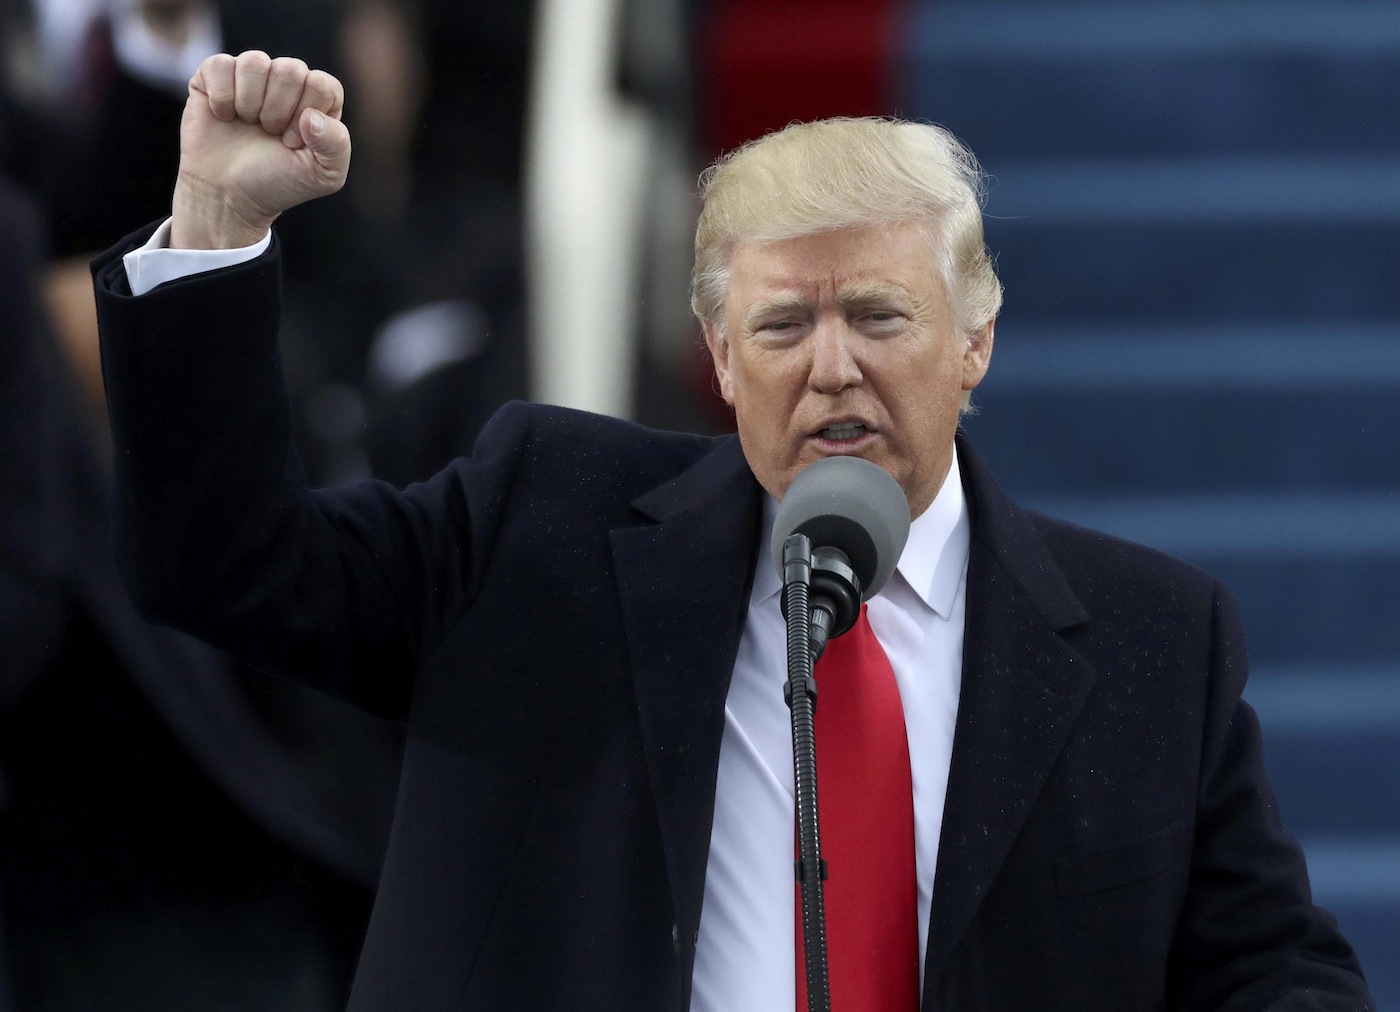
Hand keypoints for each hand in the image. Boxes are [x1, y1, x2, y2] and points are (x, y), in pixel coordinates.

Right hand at [171, 52, 350, 248]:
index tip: (292, 143)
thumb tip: (311, 116)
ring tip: (248, 124)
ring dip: (249, 103)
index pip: (321, 84)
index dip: (306, 115)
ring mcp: (252, 76)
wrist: (229, 194)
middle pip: (289, 70)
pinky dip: (222, 97)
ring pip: (254, 62)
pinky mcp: (216, 74)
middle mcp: (287, 82)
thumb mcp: (324, 175)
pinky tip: (224, 117)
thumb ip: (337, 145)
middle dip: (277, 110)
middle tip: (269, 134)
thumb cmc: (279, 182)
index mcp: (318, 100)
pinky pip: (220, 64)